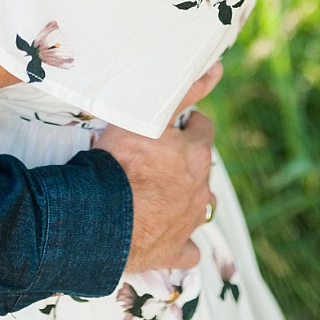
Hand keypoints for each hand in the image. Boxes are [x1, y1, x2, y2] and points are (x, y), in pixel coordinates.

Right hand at [94, 63, 220, 272]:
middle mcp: (201, 190)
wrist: (102, 216)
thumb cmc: (122, 162)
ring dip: (186, 201)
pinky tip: (164, 234)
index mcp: (197, 156)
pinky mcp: (174, 250)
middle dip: (186, 163)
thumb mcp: (151, 116)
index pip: (203, 130)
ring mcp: (189, 223)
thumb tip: (218, 68)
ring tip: (158, 195)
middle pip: (202, 170)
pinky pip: (187, 250)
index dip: (186, 126)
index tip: (169, 127)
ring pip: (200, 208)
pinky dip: (180, 243)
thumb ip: (185, 91)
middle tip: (156, 160)